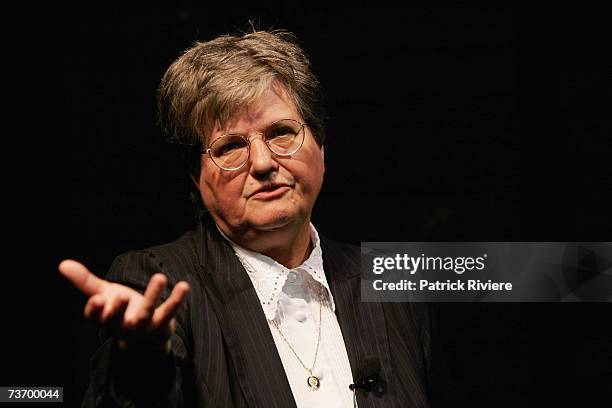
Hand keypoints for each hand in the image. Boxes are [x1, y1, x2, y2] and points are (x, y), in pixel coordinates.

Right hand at [59, 259, 189, 352]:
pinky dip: (176, 300)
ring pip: (146, 314)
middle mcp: (121, 326)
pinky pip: (169, 312)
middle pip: (118, 320)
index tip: (96, 299)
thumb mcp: (103, 294)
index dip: (95, 311)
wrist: (146, 334)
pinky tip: (184, 285)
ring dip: (152, 296)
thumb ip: (85, 281)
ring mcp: (143, 327)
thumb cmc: (121, 310)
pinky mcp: (161, 325)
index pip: (95, 317)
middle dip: (118, 310)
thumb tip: (62, 264)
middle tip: (121, 296)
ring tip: (160, 276)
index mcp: (105, 319)